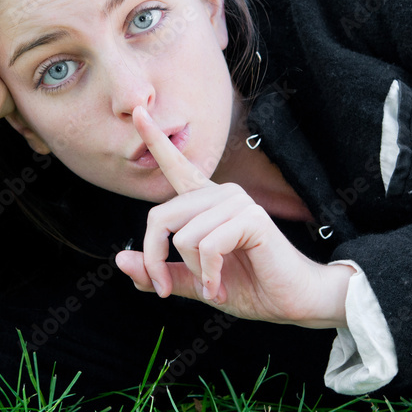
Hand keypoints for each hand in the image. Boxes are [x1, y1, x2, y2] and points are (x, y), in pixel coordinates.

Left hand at [115, 106, 352, 327]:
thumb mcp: (195, 281)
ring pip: (183, 235)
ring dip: (192, 272)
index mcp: (205, 203)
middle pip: (160, 216)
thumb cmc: (250, 287)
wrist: (292, 301)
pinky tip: (219, 286)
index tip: (136, 110)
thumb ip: (161, 270)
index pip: (175, 167)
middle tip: (165, 288)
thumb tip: (120, 260)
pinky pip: (206, 246)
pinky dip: (208, 274)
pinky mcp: (251, 217)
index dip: (154, 139)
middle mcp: (220, 194)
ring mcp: (237, 202)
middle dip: (155, 259)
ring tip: (212, 287)